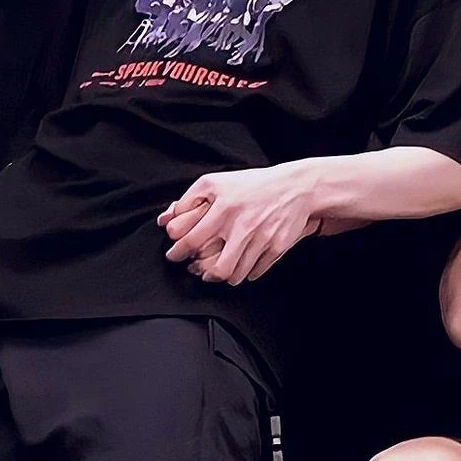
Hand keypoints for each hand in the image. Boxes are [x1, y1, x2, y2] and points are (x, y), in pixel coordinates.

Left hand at [157, 163, 319, 284]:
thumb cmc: (252, 185)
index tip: (175, 254)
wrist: (295, 187)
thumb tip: (165, 220)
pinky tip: (239, 265)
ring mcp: (261, 239)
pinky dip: (244, 273)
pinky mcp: (276, 248)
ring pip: (235, 275)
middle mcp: (242, 226)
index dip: (177, 252)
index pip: (190, 241)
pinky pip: (255, 272)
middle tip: (195, 269)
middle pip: (215, 269)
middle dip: (200, 273)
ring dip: (222, 276)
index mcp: (223, 209)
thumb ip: (187, 200)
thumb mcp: (214, 183)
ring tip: (216, 270)